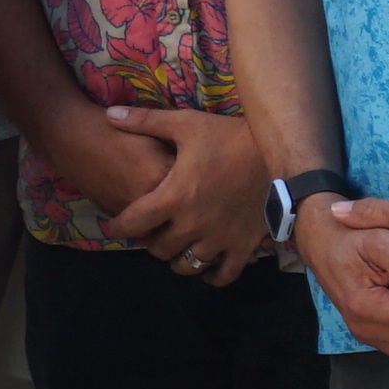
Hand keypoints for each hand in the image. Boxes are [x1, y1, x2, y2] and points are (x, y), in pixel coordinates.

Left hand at [107, 106, 278, 278]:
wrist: (279, 153)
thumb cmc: (229, 137)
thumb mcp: (185, 125)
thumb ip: (145, 121)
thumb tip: (109, 113)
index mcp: (174, 197)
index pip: (132, 224)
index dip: (117, 228)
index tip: (114, 227)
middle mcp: (193, 225)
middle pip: (158, 249)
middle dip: (151, 241)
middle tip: (153, 231)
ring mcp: (219, 239)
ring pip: (186, 266)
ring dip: (177, 259)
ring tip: (177, 246)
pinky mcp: (244, 246)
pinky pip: (223, 275)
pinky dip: (212, 275)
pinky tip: (206, 266)